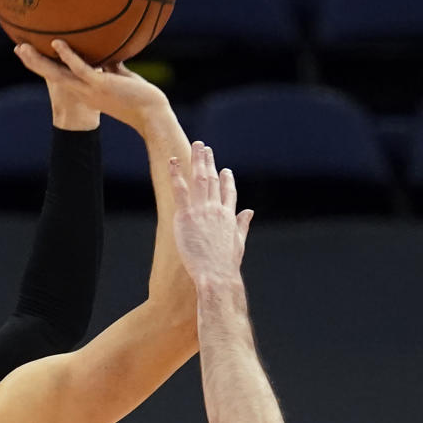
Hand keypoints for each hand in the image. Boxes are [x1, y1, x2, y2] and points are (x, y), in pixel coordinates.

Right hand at [14, 39, 169, 134]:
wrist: (152, 115)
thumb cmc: (140, 98)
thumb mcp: (121, 78)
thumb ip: (111, 65)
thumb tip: (110, 51)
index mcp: (86, 91)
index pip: (61, 77)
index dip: (45, 66)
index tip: (32, 54)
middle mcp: (84, 92)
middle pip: (52, 75)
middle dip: (34, 63)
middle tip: (17, 49)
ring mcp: (90, 89)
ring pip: (58, 73)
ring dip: (39, 61)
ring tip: (23, 47)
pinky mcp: (100, 85)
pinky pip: (80, 68)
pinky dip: (67, 55)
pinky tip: (57, 43)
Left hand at [169, 141, 252, 283]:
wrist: (216, 275)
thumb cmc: (226, 266)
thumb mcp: (238, 243)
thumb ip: (242, 224)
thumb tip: (250, 212)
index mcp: (229, 217)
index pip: (229, 193)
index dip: (227, 180)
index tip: (225, 170)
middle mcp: (217, 209)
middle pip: (213, 180)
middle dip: (209, 162)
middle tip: (205, 148)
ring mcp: (202, 211)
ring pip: (199, 179)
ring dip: (197, 161)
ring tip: (195, 146)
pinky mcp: (187, 216)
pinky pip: (180, 190)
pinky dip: (176, 174)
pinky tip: (173, 161)